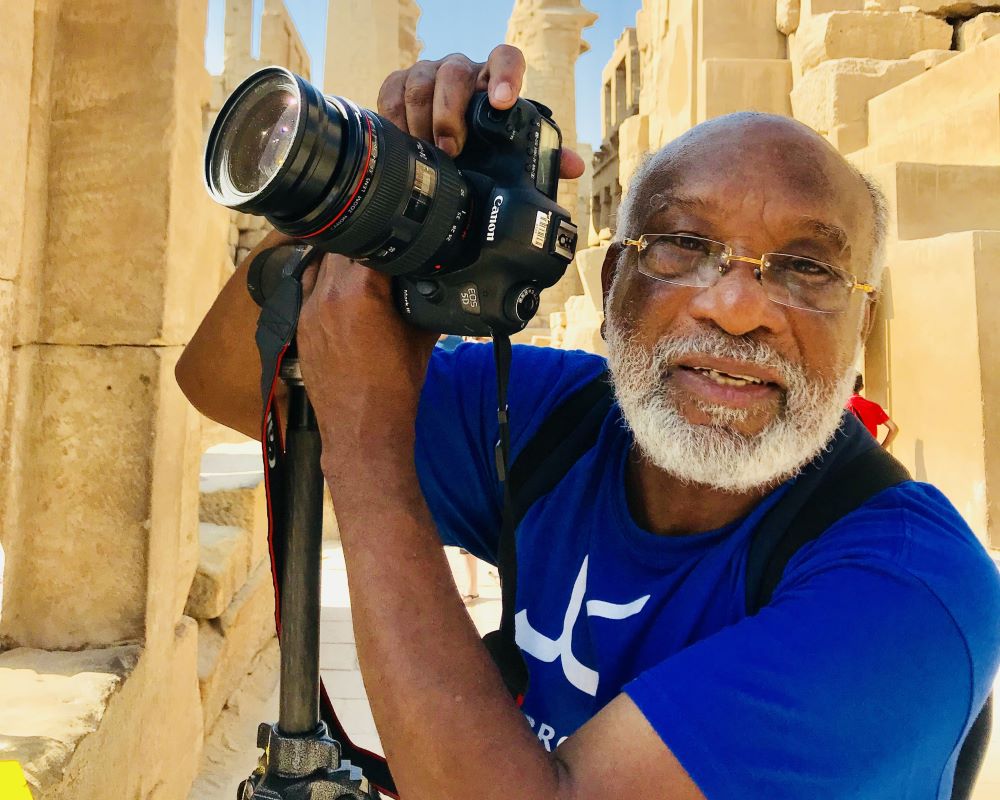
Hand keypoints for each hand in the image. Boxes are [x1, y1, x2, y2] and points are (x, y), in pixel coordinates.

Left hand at [296, 253, 437, 469]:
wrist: (363, 428)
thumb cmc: (394, 389)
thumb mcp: (421, 336)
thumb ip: (423, 299)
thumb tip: (432, 278)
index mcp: (360, 293)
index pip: (371, 241)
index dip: (390, 235)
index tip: (402, 237)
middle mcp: (328, 296)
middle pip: (342, 245)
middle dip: (364, 244)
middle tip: (385, 250)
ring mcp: (309, 310)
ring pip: (321, 262)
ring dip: (341, 259)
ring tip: (364, 266)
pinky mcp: (300, 325)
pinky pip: (310, 287)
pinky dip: (326, 282)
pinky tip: (344, 291)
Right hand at [377, 45, 584, 177]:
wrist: (441, 141)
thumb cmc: (482, 142)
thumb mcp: (510, 149)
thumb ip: (542, 155)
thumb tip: (573, 166)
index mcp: (494, 80)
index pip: (505, 58)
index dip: (506, 75)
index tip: (502, 102)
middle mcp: (462, 71)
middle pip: (455, 71)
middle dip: (450, 111)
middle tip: (452, 148)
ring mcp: (429, 74)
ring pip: (420, 80)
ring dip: (422, 118)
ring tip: (429, 150)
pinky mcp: (400, 84)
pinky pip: (392, 89)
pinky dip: (395, 115)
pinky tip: (402, 138)